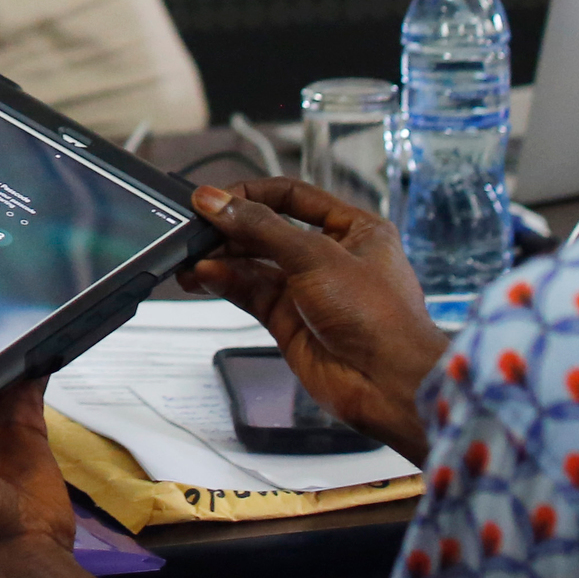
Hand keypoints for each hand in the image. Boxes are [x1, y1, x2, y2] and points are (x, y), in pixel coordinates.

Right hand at [184, 178, 448, 462]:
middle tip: (194, 226)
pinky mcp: (290, 321)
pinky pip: (251, 292)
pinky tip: (203, 276)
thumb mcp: (315, 257)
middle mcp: (330, 257)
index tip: (215, 196)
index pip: (294, 196)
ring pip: (254, 263)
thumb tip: (215, 201)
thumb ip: (260, 227)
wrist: (390, 385)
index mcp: (354, 229)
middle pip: (269, 230)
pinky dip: (226, 282)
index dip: (253, 193)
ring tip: (189, 255)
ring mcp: (308, 290)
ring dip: (221, 257)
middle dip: (231, 227)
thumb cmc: (378, 317)